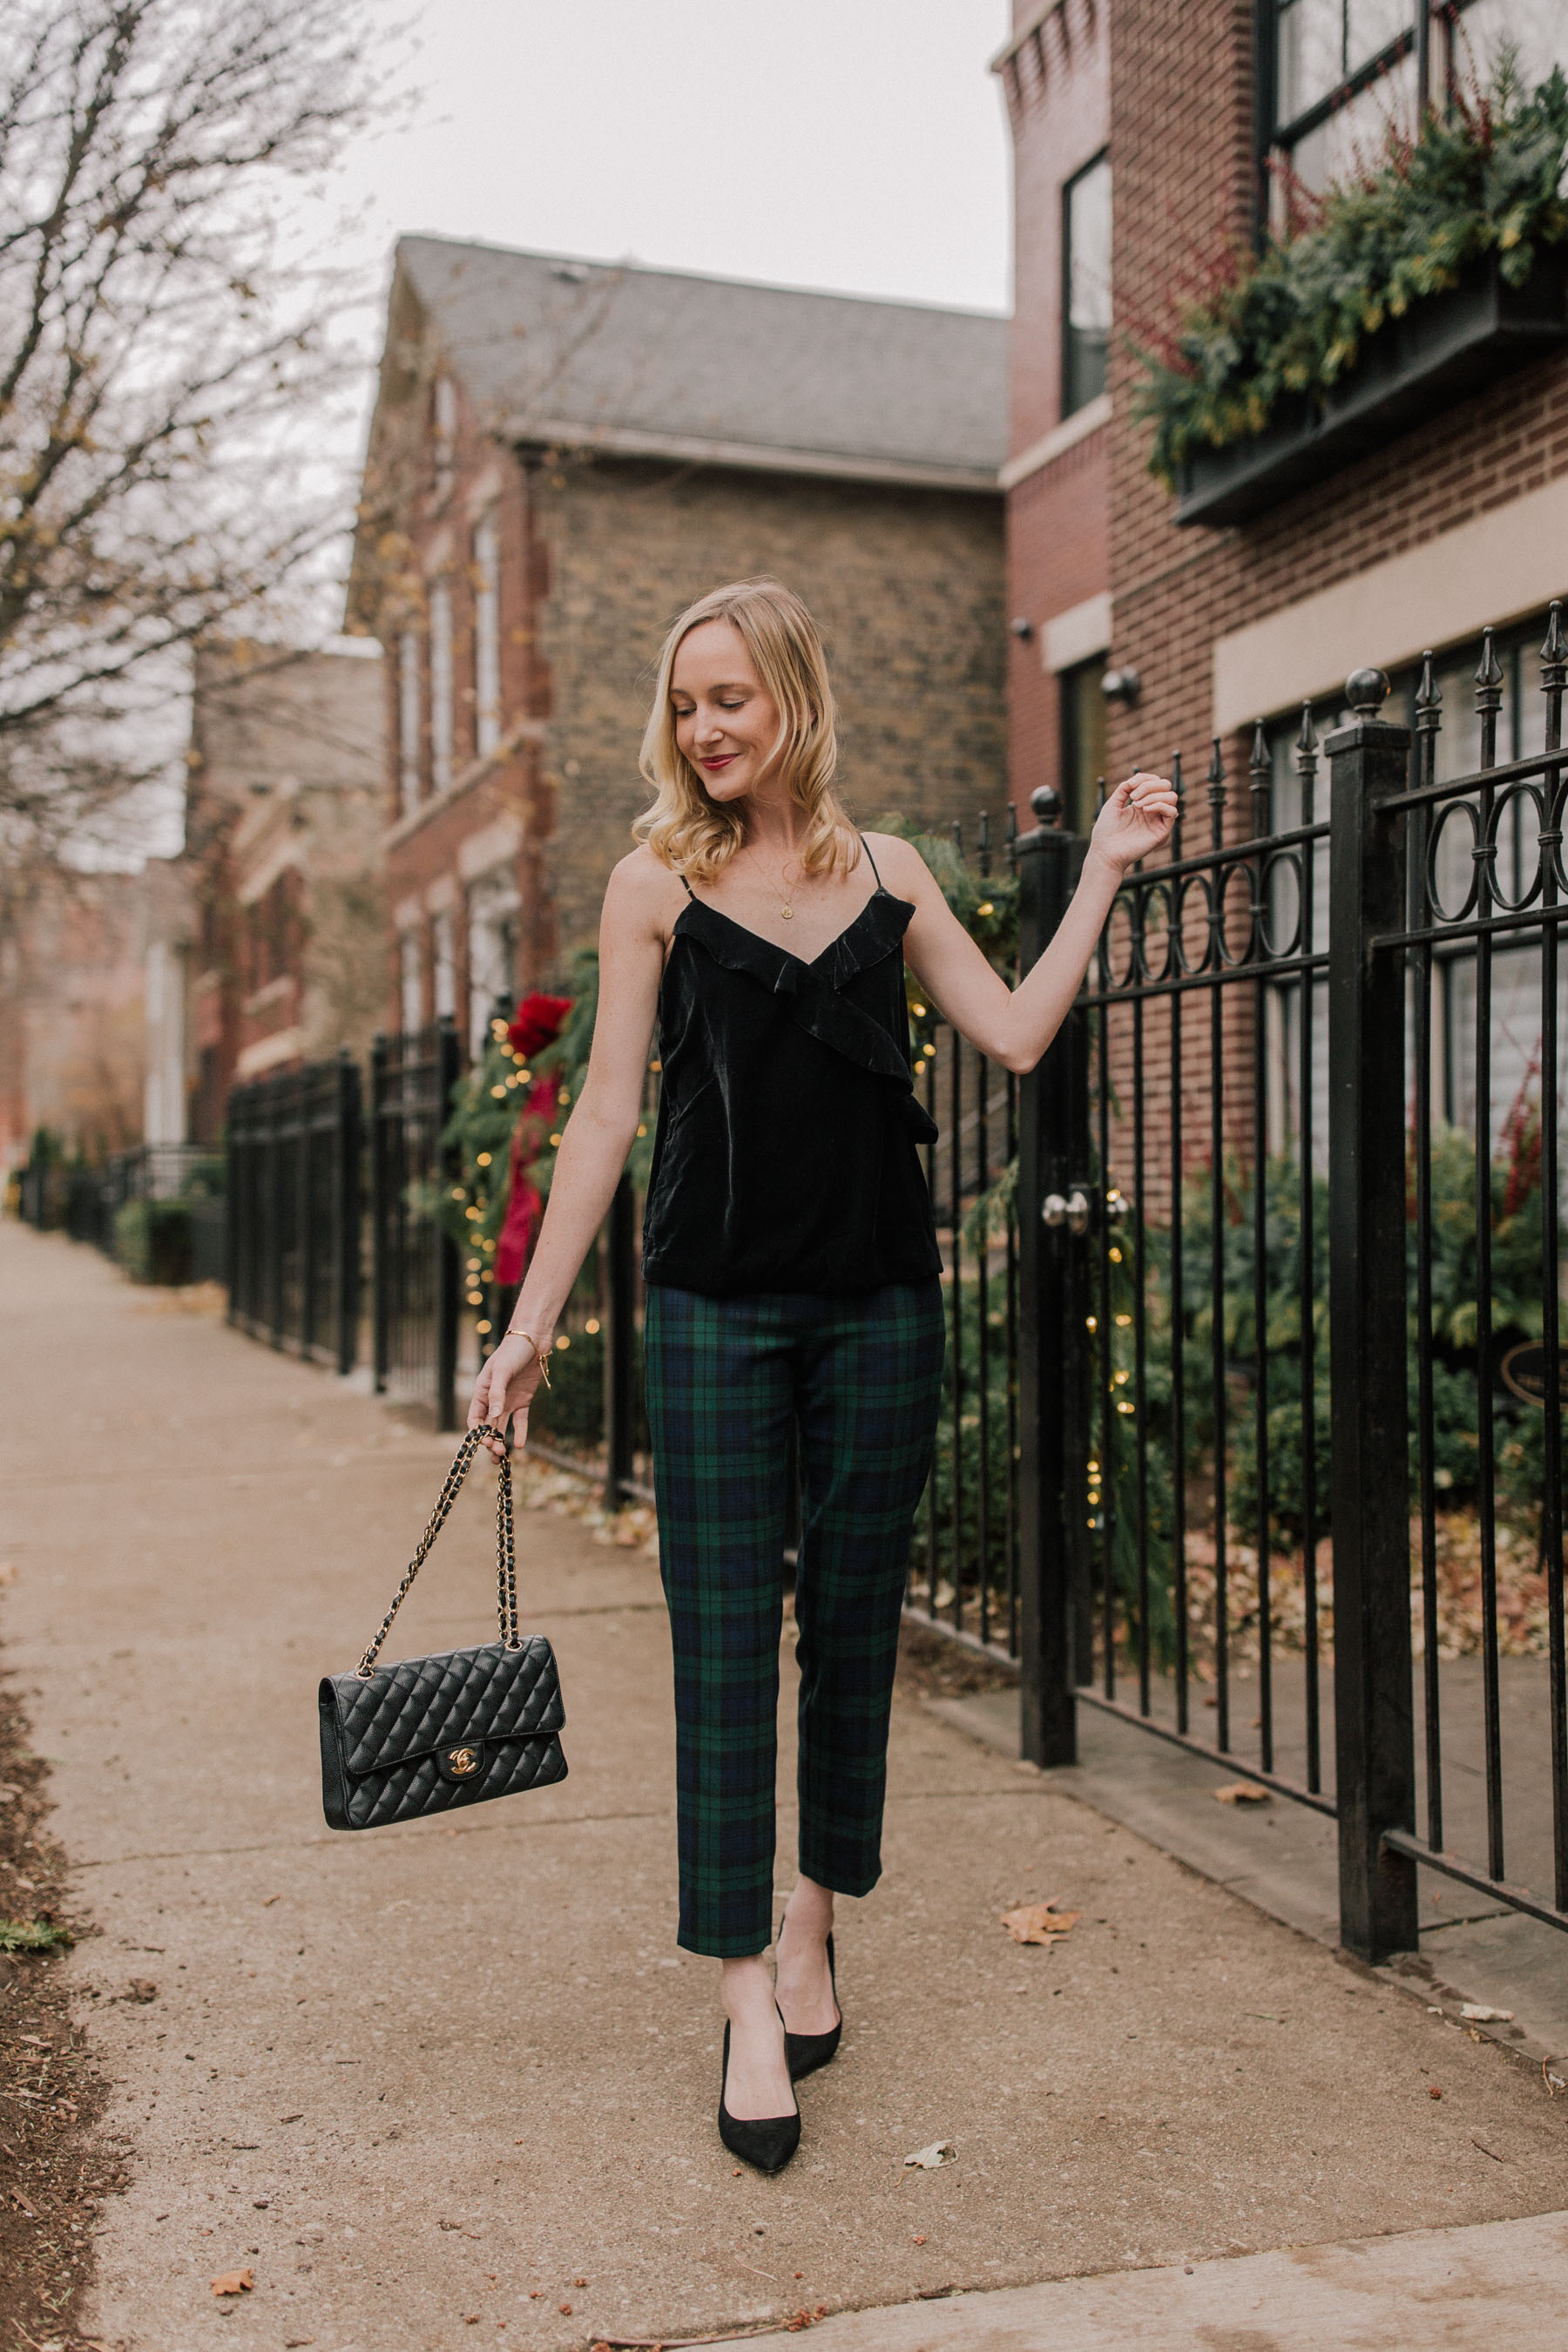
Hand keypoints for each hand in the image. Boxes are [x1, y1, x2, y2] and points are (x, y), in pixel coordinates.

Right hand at [467, 1329, 551, 1461]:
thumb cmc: (512, 1352)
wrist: (533, 1340)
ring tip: (503, 1459)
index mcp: (481, 1392)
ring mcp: (508, 1401)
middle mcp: (493, 1399)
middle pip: (488, 1426)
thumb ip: (497, 1393)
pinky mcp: (523, 1401)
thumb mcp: (502, 1371)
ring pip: (501, 1427)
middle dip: (490, 1441)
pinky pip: (520, 1421)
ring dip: (501, 1442)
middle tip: (498, 1454)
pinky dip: (519, 1432)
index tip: (485, 1443)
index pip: (475, 1418)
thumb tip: (493, 1417)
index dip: (478, 1433)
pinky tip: (519, 1445)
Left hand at [1089, 771, 1179, 874]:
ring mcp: (1157, 821)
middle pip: (1165, 786)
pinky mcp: (1162, 832)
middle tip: (1133, 797)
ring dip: (1153, 795)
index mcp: (1141, 803)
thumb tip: (1135, 780)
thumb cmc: (1106, 831)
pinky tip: (1145, 810)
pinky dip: (1159, 805)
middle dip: (1149, 785)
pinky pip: (1172, 812)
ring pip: (1171, 797)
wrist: (1105, 851)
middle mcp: (1152, 811)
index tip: (1129, 786)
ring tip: (1137, 805)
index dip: (1144, 778)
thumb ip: (1124, 789)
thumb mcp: (1113, 803)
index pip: (1154, 782)